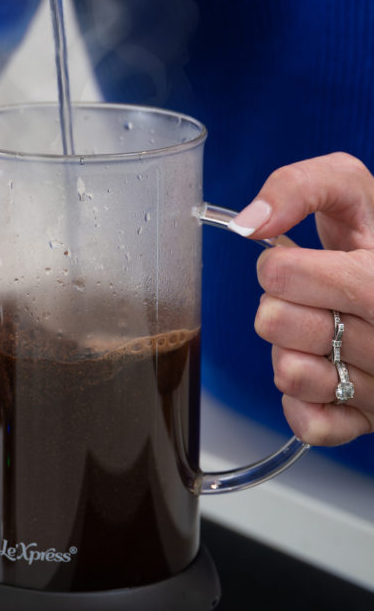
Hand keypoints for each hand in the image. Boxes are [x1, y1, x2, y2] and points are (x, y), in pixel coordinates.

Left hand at [231, 152, 373, 446]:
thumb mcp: (353, 189)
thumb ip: (300, 186)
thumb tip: (248, 223)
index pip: (280, 274)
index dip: (276, 264)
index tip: (298, 261)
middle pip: (275, 322)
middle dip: (279, 302)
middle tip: (316, 297)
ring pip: (288, 371)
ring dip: (291, 348)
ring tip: (326, 331)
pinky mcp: (372, 420)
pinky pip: (309, 424)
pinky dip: (303, 400)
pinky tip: (326, 369)